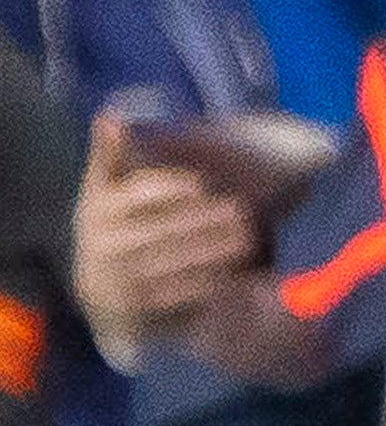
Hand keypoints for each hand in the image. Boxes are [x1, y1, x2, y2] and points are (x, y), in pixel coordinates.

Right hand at [70, 112, 261, 351]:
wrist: (96, 290)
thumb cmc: (110, 228)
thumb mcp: (103, 190)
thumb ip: (110, 155)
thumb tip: (110, 115)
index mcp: (98, 209)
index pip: (137, 195)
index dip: (170, 188)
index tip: (203, 184)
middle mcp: (105, 245)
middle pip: (161, 231)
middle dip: (204, 222)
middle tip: (244, 214)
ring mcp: (121, 280)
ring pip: (172, 264)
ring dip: (213, 254)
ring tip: (249, 242)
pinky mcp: (141, 310)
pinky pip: (178, 298)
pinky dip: (208, 287)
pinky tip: (237, 276)